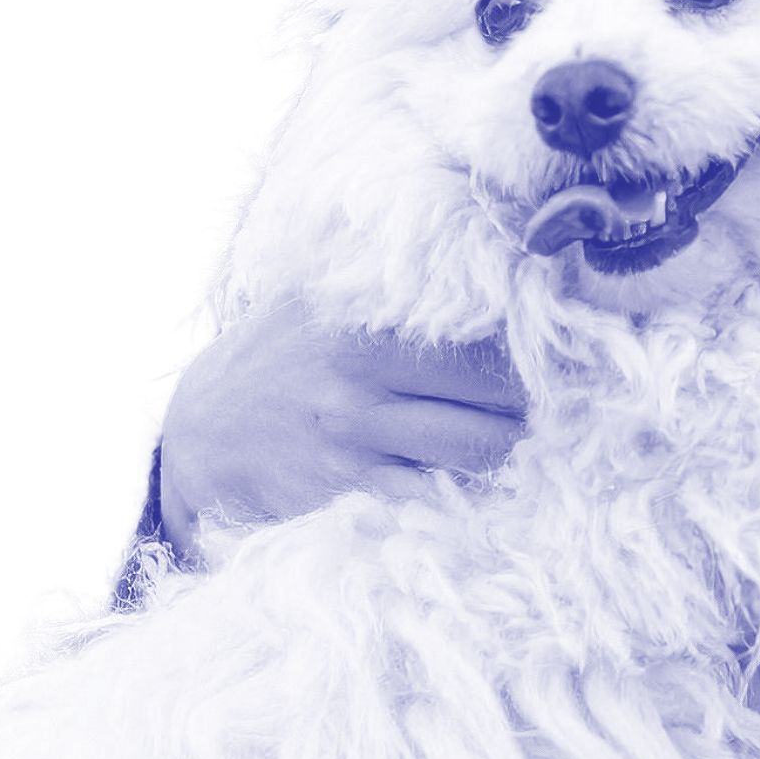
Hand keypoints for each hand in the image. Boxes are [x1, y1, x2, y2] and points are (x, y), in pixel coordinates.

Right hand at [156, 304, 527, 560]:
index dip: (534, 361)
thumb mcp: (322, 301)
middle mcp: (364, 380)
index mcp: (369, 326)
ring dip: (511, 457)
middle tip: (553, 416)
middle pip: (498, 401)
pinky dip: (468, 495)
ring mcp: (356, 442)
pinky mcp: (349, 494)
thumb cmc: (280, 357)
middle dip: (535, 413)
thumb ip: (393, 286)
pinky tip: (475, 486)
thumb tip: (489, 260)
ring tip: (522, 450)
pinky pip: (438, 499)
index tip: (560, 370)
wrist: (199, 432)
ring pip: (480, 454)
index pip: (487, 342)